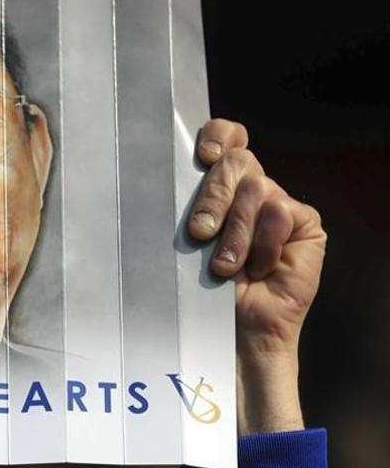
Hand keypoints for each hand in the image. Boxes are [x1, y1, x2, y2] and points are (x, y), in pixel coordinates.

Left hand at [189, 119, 326, 434]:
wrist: (229, 331)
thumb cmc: (195, 286)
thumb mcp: (182, 238)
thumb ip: (183, 200)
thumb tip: (163, 166)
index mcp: (219, 184)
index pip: (227, 136)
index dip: (219, 136)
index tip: (203, 155)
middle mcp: (251, 188)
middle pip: (237, 162)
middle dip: (213, 197)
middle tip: (198, 233)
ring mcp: (280, 205)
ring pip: (257, 189)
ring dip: (235, 233)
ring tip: (224, 267)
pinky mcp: (305, 225)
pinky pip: (281, 213)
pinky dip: (262, 244)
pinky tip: (256, 269)